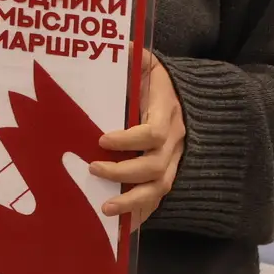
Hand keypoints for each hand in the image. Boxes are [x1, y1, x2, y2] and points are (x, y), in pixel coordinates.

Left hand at [92, 49, 185, 226]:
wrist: (181, 94)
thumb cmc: (152, 78)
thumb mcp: (145, 62)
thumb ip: (134, 57)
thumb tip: (120, 46)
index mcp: (167, 112)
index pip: (154, 132)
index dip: (130, 139)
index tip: (102, 139)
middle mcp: (174, 141)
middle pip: (156, 166)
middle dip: (123, 172)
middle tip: (92, 168)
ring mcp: (173, 160)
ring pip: (159, 188)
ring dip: (133, 202)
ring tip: (105, 208)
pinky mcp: (166, 173)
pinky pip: (157, 198)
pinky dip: (140, 214)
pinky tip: (121, 227)